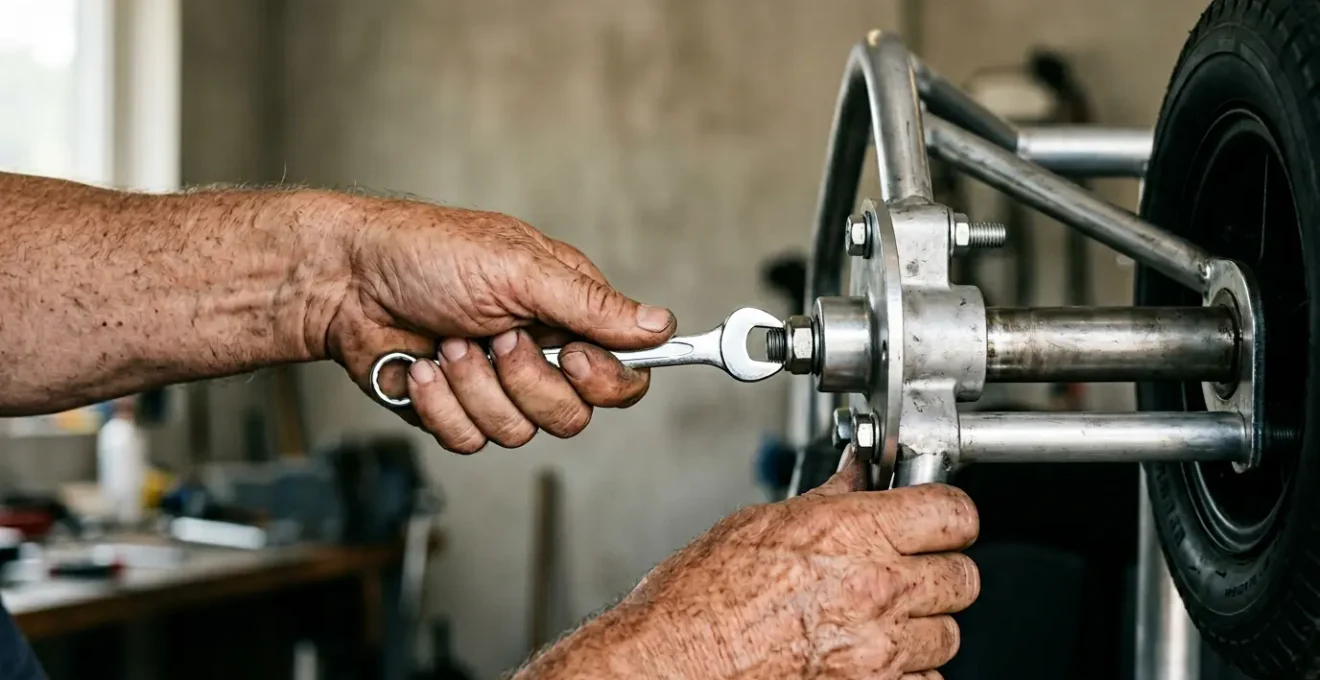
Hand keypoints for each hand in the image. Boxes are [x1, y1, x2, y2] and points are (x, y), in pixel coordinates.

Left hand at [323, 196, 675, 452]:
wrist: (345, 282)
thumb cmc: (427, 253)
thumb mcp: (520, 269)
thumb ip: (592, 306)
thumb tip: (661, 324)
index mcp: (567, 314)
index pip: (623, 374)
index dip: (604, 378)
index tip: (570, 353)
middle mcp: (539, 354)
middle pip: (574, 414)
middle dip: (526, 380)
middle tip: (497, 337)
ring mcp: (497, 387)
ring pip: (519, 432)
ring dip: (476, 387)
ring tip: (448, 342)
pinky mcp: (456, 413)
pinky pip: (470, 441)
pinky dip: (441, 406)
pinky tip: (423, 368)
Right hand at [516, 452, 979, 679]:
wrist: (677, 660)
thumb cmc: (700, 598)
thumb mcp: (760, 525)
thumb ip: (825, 502)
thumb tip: (855, 479)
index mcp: (853, 532)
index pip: (953, 513)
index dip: (948, 514)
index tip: (937, 518)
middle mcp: (877, 589)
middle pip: (964, 577)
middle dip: (941, 571)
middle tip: (910, 568)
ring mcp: (880, 648)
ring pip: (949, 636)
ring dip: (924, 626)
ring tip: (882, 618)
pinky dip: (906, 670)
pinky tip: (869, 654)